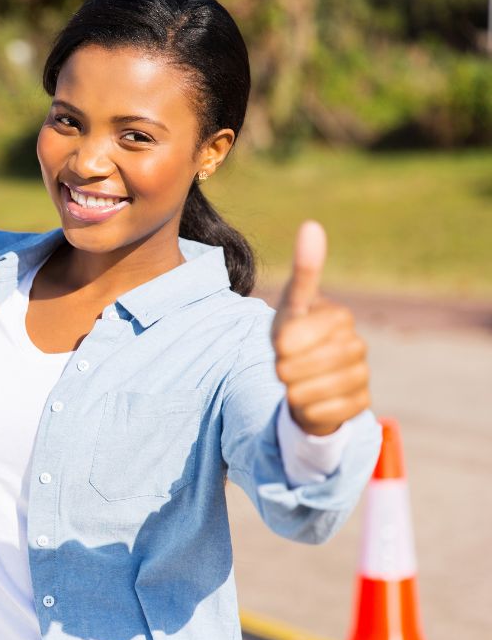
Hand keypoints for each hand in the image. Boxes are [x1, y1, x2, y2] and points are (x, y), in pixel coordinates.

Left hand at [270, 220, 370, 436]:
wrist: (308, 378)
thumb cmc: (296, 336)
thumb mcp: (291, 305)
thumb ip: (303, 271)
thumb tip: (312, 225)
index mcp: (339, 317)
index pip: (287, 339)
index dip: (277, 345)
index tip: (284, 341)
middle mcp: (357, 345)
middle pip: (292, 368)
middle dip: (281, 368)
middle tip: (290, 363)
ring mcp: (361, 376)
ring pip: (303, 393)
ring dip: (291, 390)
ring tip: (299, 380)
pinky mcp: (359, 406)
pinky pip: (317, 413)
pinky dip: (306, 410)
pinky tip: (313, 400)